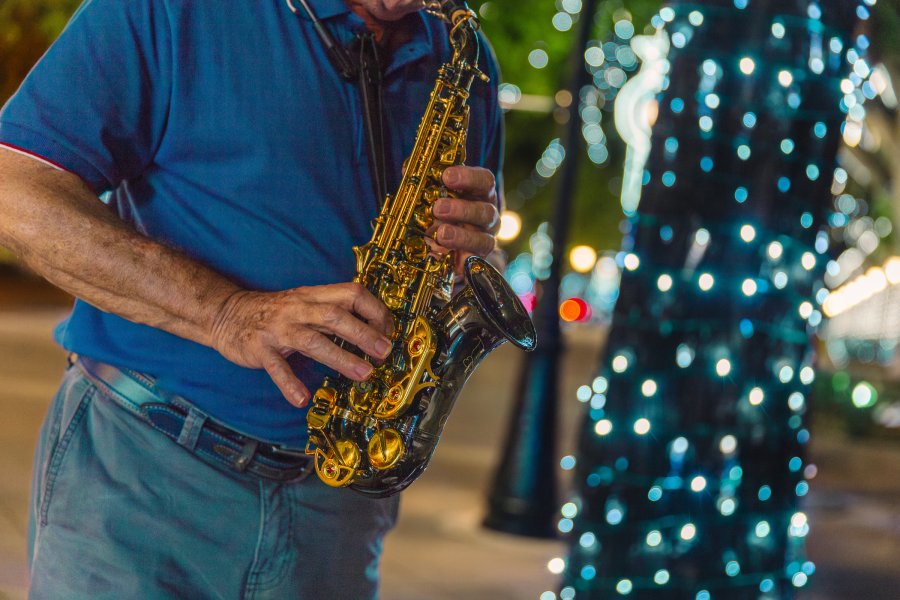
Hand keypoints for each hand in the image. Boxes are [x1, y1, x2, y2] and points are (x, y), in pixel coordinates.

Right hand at [210, 283, 393, 407]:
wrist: (226, 313)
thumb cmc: (274, 312)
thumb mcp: (306, 303)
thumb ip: (334, 314)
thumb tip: (373, 330)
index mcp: (313, 296)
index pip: (351, 294)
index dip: (374, 311)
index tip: (388, 331)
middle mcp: (298, 309)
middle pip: (336, 316)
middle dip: (364, 334)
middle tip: (384, 352)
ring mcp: (278, 329)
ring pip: (313, 341)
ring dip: (340, 358)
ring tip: (362, 374)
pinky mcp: (259, 348)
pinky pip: (276, 367)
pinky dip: (289, 383)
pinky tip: (301, 399)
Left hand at [431, 165, 499, 273]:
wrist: (444, 247)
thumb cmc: (440, 213)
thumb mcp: (431, 195)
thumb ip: (424, 181)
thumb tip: (409, 168)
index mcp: (479, 194)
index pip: (484, 181)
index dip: (468, 177)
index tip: (446, 176)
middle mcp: (487, 216)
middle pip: (486, 211)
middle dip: (462, 209)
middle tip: (438, 208)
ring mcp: (485, 240)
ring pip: (483, 239)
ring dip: (461, 236)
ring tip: (441, 235)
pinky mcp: (478, 262)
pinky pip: (476, 265)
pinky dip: (463, 264)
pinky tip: (452, 265)